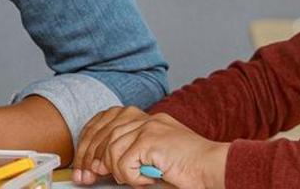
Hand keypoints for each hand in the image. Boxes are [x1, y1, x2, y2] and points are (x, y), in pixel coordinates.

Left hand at [73, 107, 227, 188]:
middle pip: (103, 134)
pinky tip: (147, 180)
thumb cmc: (189, 169)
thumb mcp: (153, 158)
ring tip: (133, 180)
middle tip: (86, 179)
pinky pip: (124, 162)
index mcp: (145, 119)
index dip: (89, 143)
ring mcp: (148, 127)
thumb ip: (130, 155)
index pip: (105, 123)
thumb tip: (98, 167)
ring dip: (118, 171)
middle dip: (90, 159)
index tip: (83, 165)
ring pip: (111, 150)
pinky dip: (131, 178)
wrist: (215, 169)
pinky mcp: (151, 140)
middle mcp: (145, 119)